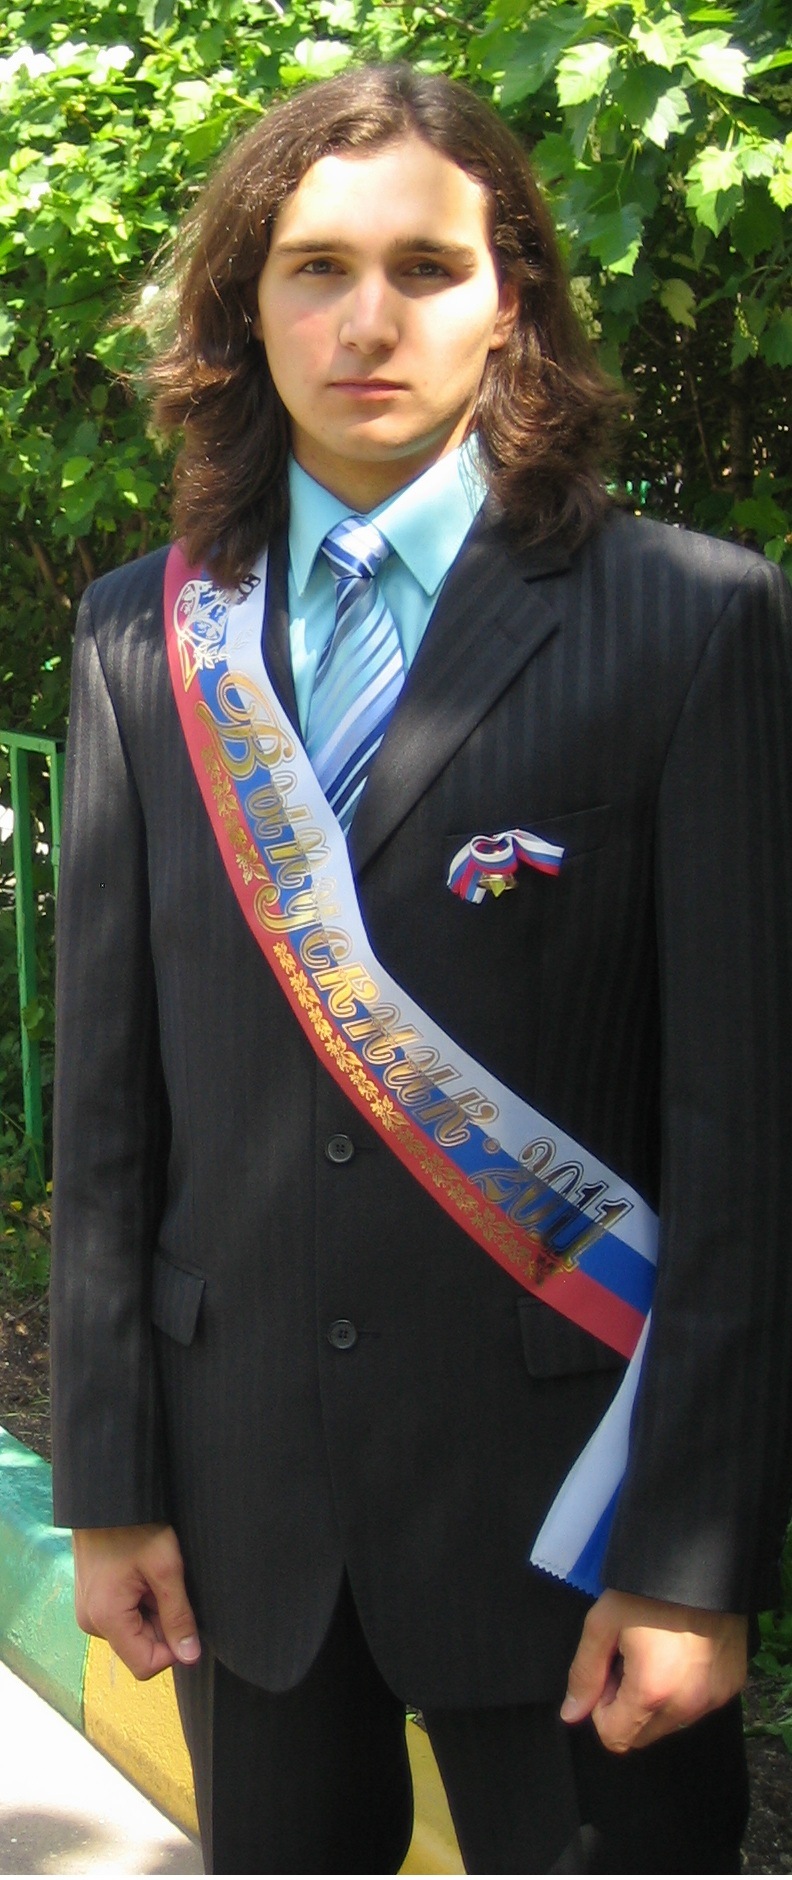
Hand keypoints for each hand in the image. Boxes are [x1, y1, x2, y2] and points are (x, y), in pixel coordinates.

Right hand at [73, 1523, 200, 1681]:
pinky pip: (122, 1617)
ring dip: (151, 1610)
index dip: (172, 1648)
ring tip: (151, 1575)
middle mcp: (91, 1622)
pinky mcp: (92, 1601)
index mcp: (106, 1618)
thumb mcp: (166, 1569)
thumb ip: (179, 1616)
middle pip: (139, 1648)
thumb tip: (190, 1655)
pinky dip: (138, 1601)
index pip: (145, 1666)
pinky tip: (140, 1574)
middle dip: (161, 1623)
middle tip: (164, 1585)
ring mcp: (89, 1611)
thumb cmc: (135, 1526)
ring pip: (133, 1632)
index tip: (183, 1616)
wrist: (107, 1497)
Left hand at [560, 1588, 747, 1752]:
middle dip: (628, 1706)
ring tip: (656, 1652)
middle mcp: (688, 1705)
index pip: (615, 1737)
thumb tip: (571, 1715)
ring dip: (656, 1700)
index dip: (601, 1707)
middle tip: (630, 1657)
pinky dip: (683, 1690)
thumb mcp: (603, 1623)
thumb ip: (584, 1674)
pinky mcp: (732, 1685)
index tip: (609, 1669)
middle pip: (643, 1735)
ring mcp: (714, 1698)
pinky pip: (698, 1706)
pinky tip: (681, 1652)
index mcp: (652, 1692)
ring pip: (671, 1723)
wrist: (701, 1561)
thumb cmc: (646, 1589)